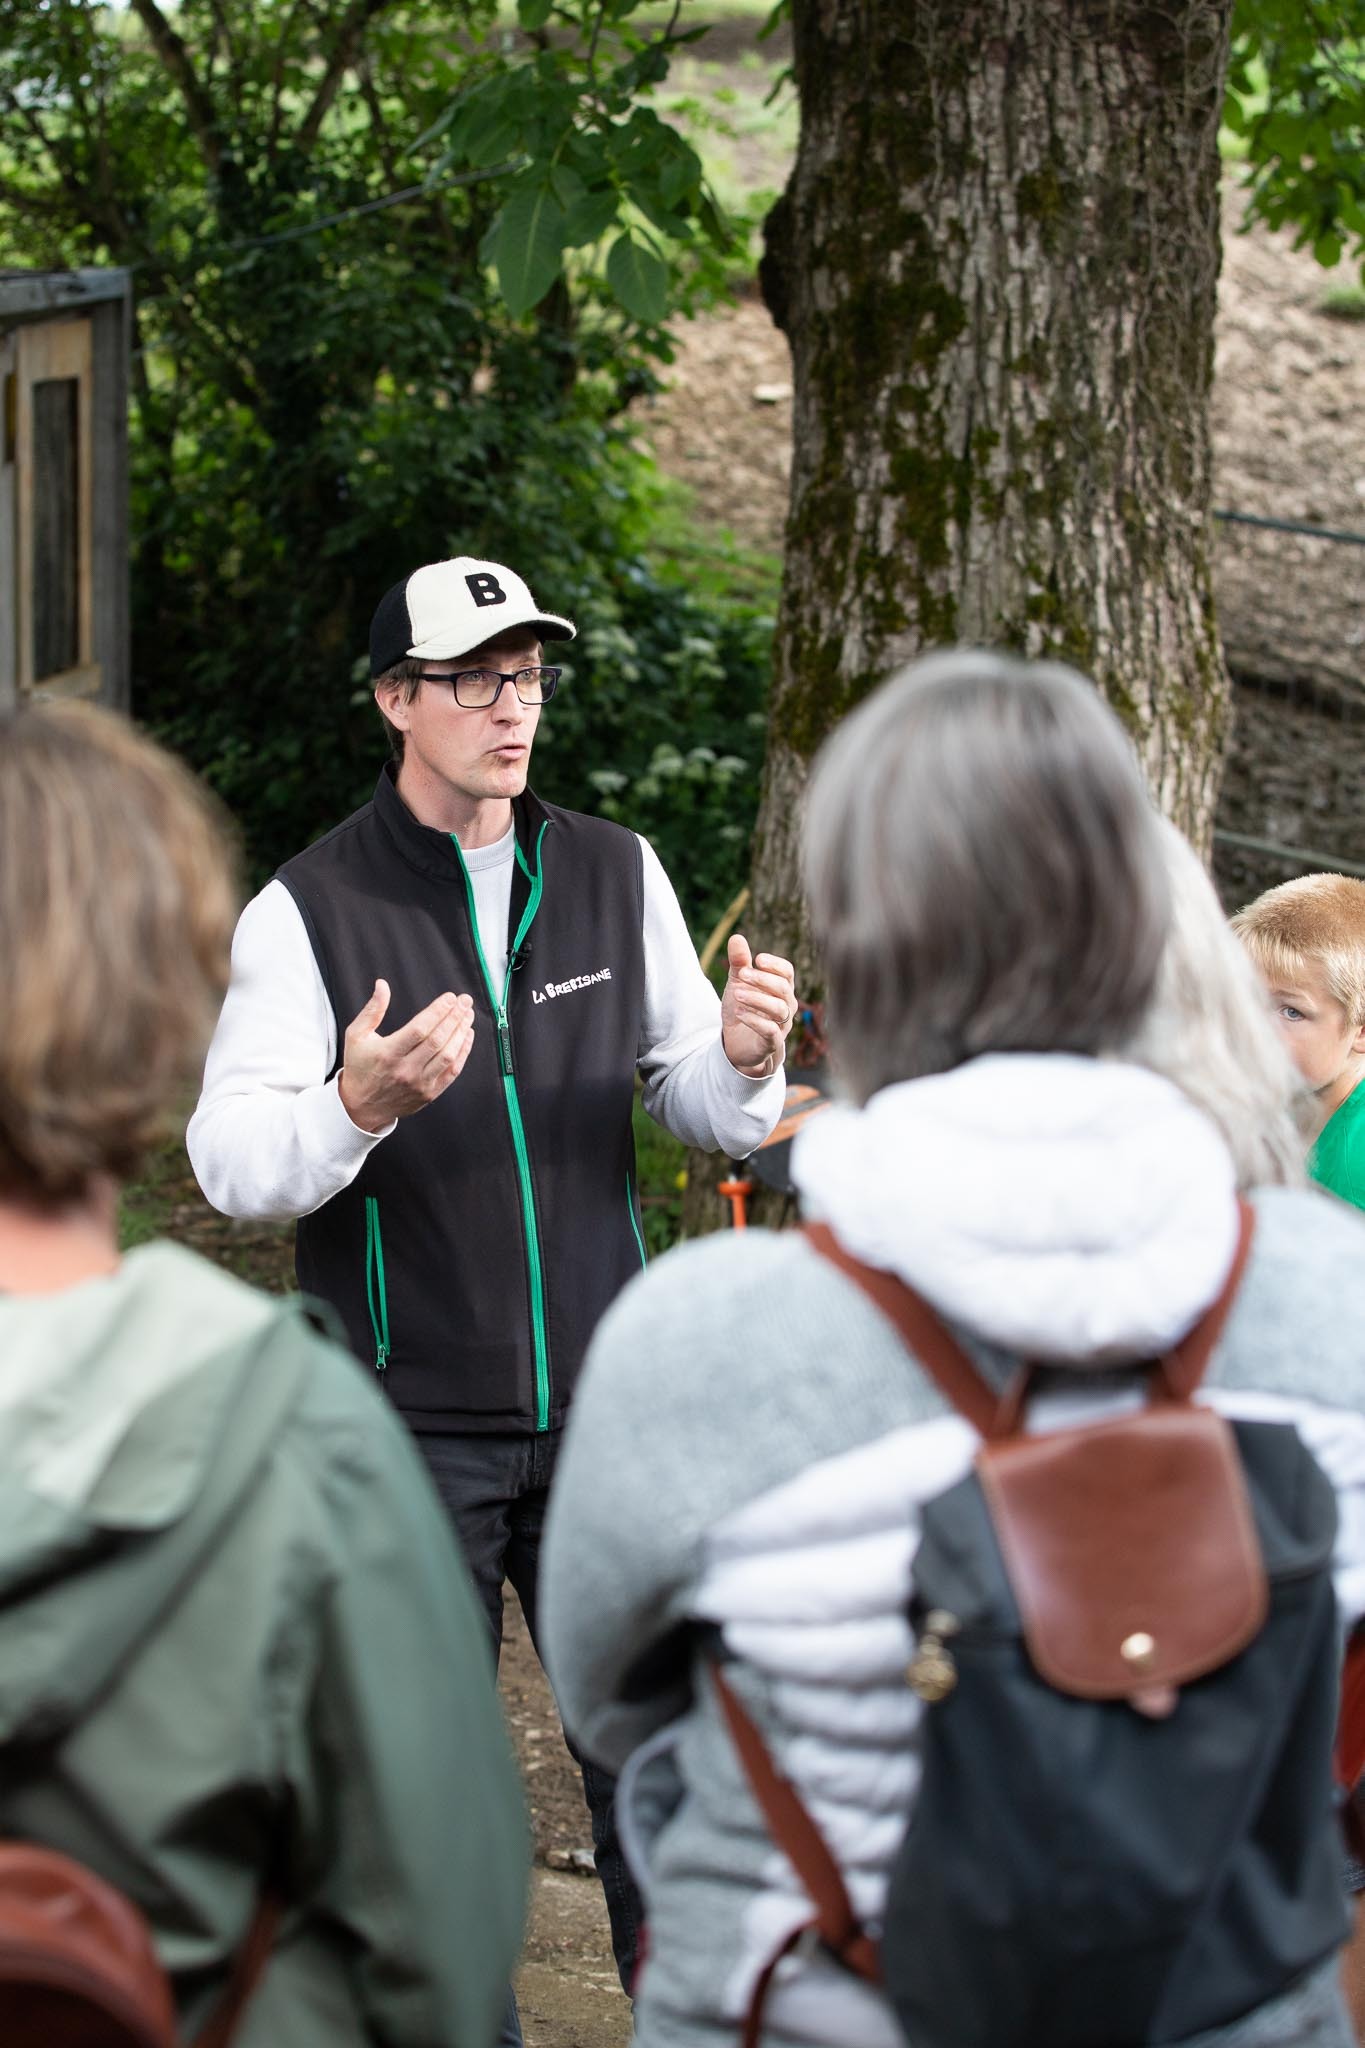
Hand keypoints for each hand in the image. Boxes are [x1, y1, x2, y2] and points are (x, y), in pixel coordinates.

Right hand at [338, 980, 475, 1132]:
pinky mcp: (429, 1093)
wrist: (361, 1106)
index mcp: (388, 1053)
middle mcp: (405, 1069)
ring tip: (467, 1015)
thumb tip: (382, 985)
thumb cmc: (359, 1067)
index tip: (450, 998)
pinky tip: (466, 1036)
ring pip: (448, 1055)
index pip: (420, 1029)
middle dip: (455, 1017)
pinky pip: (452, 1072)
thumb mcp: (356, 1036)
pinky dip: (463, 1052)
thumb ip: (372, 1010)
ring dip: (461, 1032)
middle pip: (437, 1040)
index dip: (438, 1011)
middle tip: (465, 1001)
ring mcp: (419, 1083)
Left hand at [721, 935, 796, 1078]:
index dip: (775, 965)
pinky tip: (739, 1012)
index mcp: (781, 989)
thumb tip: (736, 936)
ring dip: (757, 999)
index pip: (787, 973)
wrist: (736, 1043)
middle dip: (762, 980)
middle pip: (784, 989)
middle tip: (742, 974)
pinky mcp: (772, 1043)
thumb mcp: (737, 984)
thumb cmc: (743, 1009)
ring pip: (779, 1009)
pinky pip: (771, 1031)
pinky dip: (755, 1020)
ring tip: (737, 994)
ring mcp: (782, 1025)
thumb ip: (739, 963)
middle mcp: (786, 1006)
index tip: (757, 959)